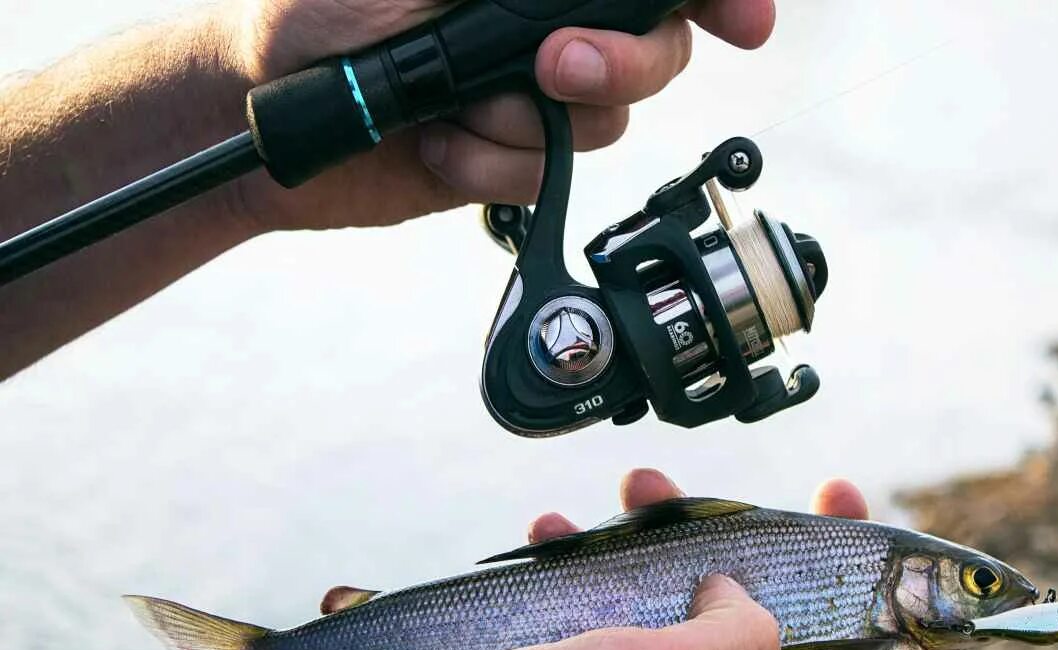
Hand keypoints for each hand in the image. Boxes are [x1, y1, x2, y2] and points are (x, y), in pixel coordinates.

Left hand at [223, 0, 776, 231]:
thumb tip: (587, 0)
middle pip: (655, 48)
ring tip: (448, 109)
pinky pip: (548, 176)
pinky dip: (491, 169)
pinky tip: (438, 147)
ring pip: (605, 121)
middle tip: (554, 67)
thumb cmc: (319, 10)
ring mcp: (530, 93)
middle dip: (618, 65)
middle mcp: (544, 24)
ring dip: (523, 126)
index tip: (745, 18)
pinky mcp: (507, 157)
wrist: (265, 116)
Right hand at [250, 469, 944, 649]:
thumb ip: (735, 638)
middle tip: (802, 495)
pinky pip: (615, 604)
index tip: (923, 588)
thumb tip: (750, 594)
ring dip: (681, 539)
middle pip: (787, 637)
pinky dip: (599, 560)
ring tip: (639, 490)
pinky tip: (555, 533)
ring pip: (694, 603)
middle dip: (795, 558)